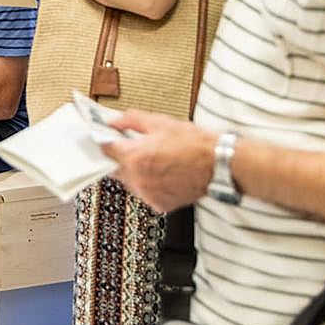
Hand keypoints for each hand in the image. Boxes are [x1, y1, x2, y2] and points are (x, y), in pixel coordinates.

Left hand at [100, 110, 217, 212]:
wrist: (219, 164)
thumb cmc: (195, 144)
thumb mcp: (160, 122)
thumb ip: (131, 120)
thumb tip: (114, 121)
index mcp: (136, 157)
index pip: (105, 150)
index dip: (104, 142)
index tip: (105, 138)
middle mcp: (139, 179)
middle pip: (113, 168)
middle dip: (118, 157)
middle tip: (131, 147)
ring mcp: (148, 194)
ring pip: (128, 182)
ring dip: (133, 171)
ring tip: (153, 159)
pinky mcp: (159, 204)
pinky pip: (143, 193)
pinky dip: (147, 184)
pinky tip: (162, 173)